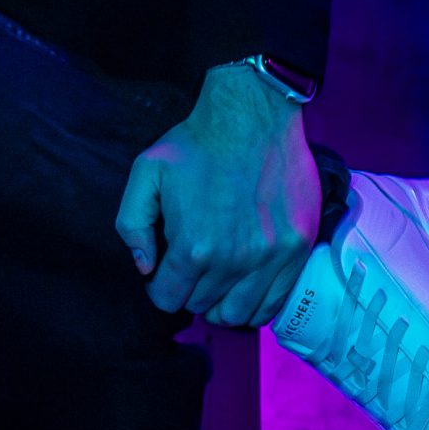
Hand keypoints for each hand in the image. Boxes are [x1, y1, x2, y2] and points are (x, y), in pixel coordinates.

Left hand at [115, 64, 321, 328]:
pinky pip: (273, 303)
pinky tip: (246, 281)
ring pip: (238, 313)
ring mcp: (269, 258)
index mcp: (193, 246)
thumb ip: (132, 225)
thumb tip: (144, 267)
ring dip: (222, 301)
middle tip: (193, 266)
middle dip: (191, 289)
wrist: (253, 116)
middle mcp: (233, 261)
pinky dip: (256, 301)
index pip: (168, 299)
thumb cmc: (196, 144)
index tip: (165, 274)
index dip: (161, 287)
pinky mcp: (296, 250)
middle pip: (202, 305)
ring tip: (219, 277)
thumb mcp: (146, 174)